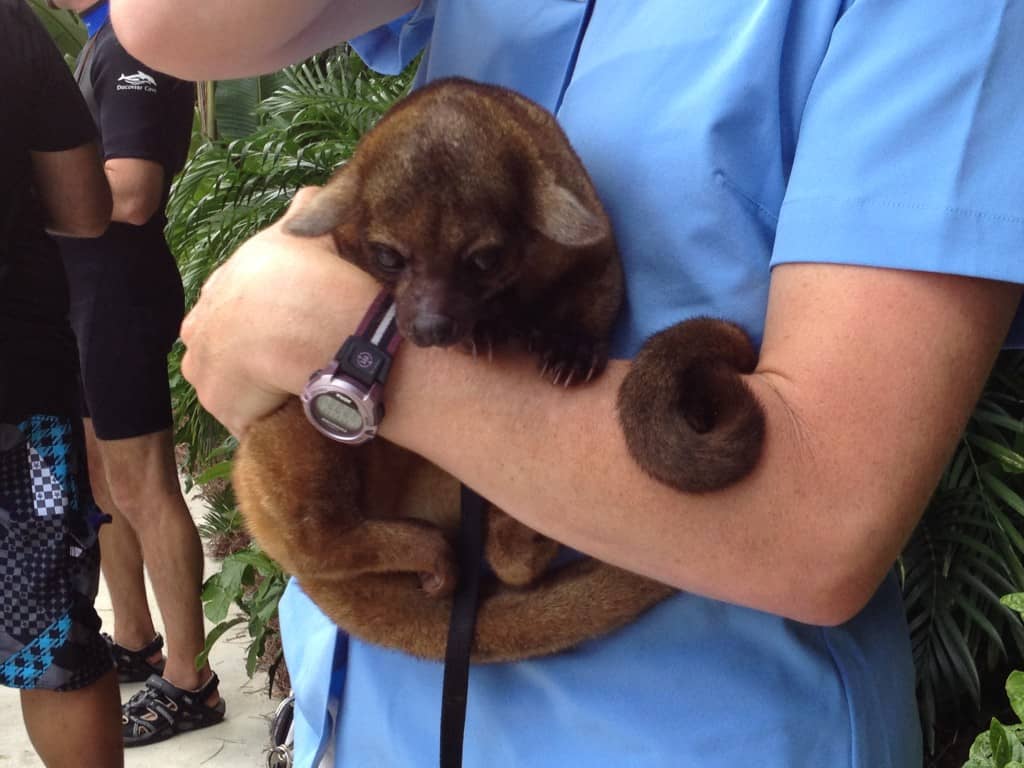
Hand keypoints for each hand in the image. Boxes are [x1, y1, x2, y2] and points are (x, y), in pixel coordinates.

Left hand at [180, 187, 378, 436]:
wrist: (305, 318)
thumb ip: (305, 210)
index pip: (229, 306)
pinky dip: (270, 416)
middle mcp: (199, 328)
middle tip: (291, 359)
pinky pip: (249, 417)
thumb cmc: (309, 269)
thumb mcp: (307, 226)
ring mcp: (206, 372)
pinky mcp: (222, 408)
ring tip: (297, 388)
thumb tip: (311, 196)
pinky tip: (297, 408)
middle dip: (247, 354)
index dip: (259, 316)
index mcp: (217, 288)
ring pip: (231, 385)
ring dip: (256, 389)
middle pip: (220, 347)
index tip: (287, 323)